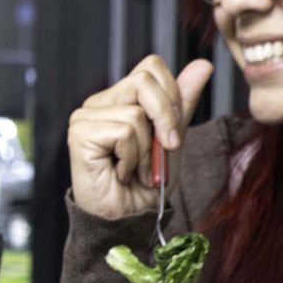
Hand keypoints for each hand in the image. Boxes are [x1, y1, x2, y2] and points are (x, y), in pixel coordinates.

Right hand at [68, 54, 213, 220]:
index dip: (171, 94)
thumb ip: (181, 102)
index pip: (149, 68)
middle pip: (144, 80)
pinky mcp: (80, 134)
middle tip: (165, 148)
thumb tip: (202, 65)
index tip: (174, 130)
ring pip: (136, 113)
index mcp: (118, 99)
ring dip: (147, 149)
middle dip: (166, 117)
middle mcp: (98, 103)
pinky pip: (124, 132)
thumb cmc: (147, 183)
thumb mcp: (172, 138)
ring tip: (136, 169)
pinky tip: (120, 172)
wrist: (130, 217)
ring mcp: (85, 117)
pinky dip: (132, 158)